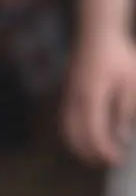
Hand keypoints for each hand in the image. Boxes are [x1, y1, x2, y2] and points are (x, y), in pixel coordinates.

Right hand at [63, 30, 135, 164]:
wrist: (98, 34)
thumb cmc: (119, 56)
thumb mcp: (131, 82)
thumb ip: (127, 110)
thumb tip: (122, 134)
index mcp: (92, 98)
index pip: (95, 134)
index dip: (105, 151)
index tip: (118, 159)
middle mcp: (75, 102)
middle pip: (76, 139)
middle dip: (92, 155)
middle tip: (109, 161)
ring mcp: (68, 100)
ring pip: (68, 134)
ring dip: (81, 148)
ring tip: (97, 155)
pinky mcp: (67, 97)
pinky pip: (66, 124)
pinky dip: (75, 136)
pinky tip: (88, 138)